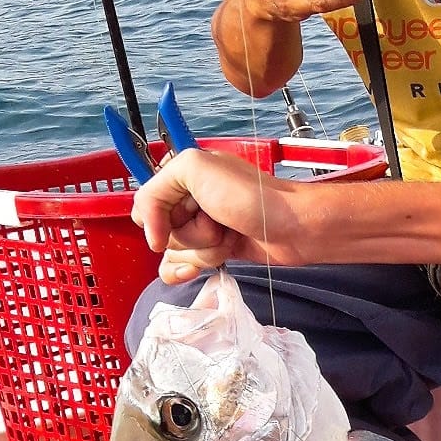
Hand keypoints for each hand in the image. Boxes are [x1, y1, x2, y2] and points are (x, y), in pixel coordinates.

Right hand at [132, 149, 290, 282]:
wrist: (294, 227)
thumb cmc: (251, 195)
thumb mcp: (194, 170)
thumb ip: (154, 190)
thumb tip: (148, 234)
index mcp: (182, 176)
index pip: (145, 203)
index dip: (159, 216)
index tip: (187, 214)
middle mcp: (189, 201)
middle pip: (160, 231)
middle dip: (189, 233)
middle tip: (218, 221)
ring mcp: (202, 228)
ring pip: (173, 252)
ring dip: (202, 250)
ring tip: (230, 236)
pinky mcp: (214, 250)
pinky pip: (181, 267)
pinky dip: (188, 270)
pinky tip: (198, 271)